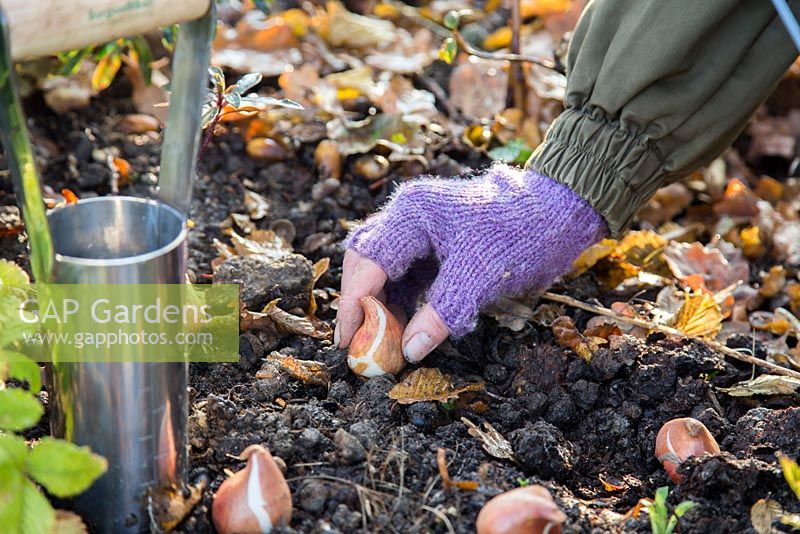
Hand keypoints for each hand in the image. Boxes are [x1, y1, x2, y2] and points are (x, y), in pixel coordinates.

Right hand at [335, 164, 606, 362]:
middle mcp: (408, 219)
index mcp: (412, 215)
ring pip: (387, 275)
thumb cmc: (522, 232)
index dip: (355, 304)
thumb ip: (443, 312)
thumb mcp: (481, 274)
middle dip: (363, 307)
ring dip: (385, 310)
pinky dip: (407, 306)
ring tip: (387, 347)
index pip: (368, 261)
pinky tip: (412, 331)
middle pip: (368, 265)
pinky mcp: (436, 248)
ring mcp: (421, 233)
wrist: (562, 211)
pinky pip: (410, 279)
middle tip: (361, 347)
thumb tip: (410, 352)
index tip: (348, 342)